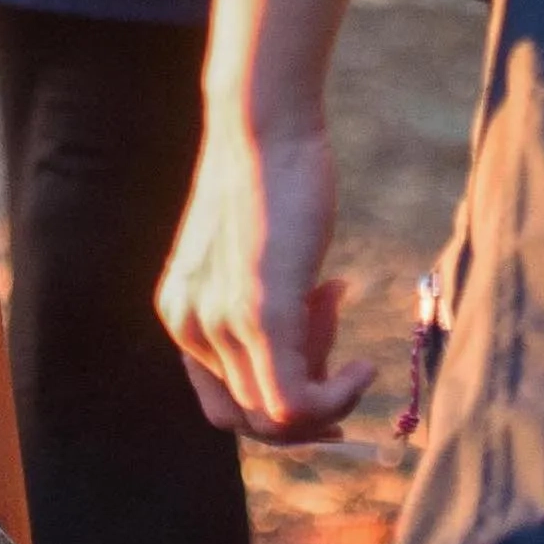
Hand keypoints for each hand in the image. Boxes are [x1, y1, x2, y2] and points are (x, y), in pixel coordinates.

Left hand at [156, 108, 369, 442]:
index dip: (278, 401)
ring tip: (337, 310)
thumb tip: (306, 346)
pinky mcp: (261, 316)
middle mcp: (190, 329)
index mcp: (182, 316)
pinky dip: (336, 400)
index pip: (224, 403)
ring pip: (273, 418)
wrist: (263, 124)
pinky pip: (294, 404)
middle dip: (305, 400)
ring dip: (324, 393)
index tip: (326, 366)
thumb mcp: (255, 257)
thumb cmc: (270, 175)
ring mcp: (222, 326)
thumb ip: (261, 305)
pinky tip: (361, 368)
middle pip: (248, 419)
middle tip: (338, 342)